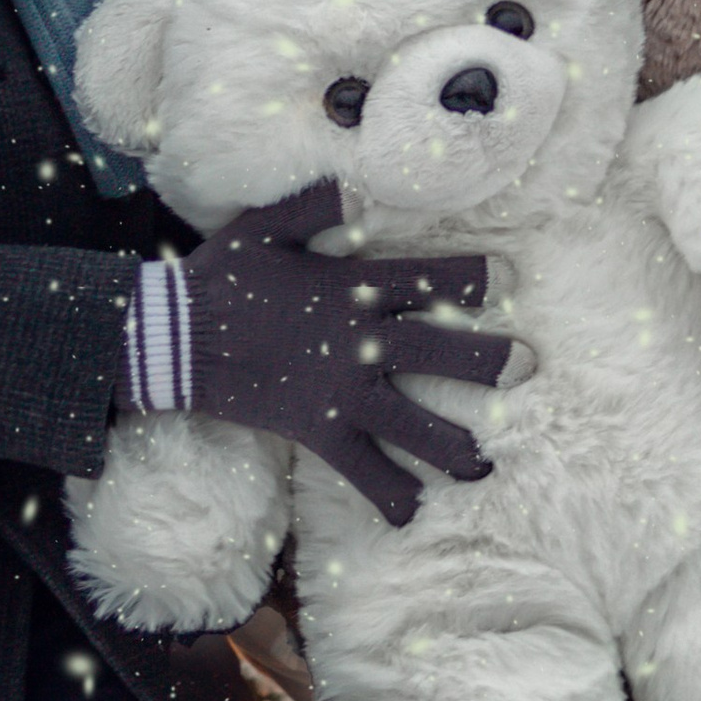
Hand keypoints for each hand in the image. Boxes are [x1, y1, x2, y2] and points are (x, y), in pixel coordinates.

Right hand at [183, 181, 511, 528]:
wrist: (173, 338)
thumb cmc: (222, 278)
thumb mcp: (266, 226)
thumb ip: (317, 204)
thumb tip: (362, 188)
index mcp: (353, 287)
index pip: (427, 279)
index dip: (470, 279)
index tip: (506, 281)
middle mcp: (357, 341)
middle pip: (437, 351)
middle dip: (486, 361)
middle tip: (526, 368)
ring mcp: (341, 391)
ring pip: (412, 422)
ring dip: (452, 445)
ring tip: (485, 465)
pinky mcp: (318, 430)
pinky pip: (362, 469)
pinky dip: (388, 494)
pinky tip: (413, 512)